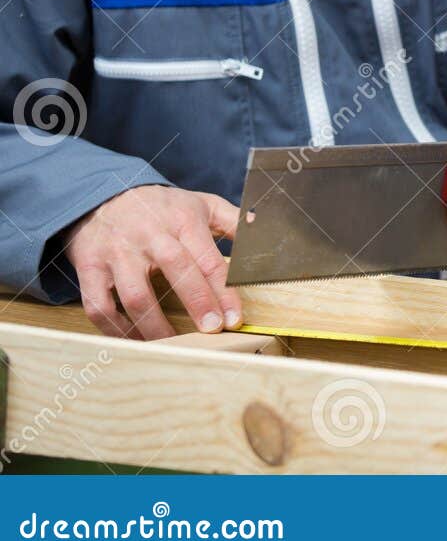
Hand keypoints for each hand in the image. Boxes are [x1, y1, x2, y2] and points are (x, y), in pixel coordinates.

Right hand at [62, 185, 241, 339]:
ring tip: (173, 346)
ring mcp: (117, 252)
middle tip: (211, 331)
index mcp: (182, 221)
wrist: (102, 194)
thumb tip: (263, 231)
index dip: (223, 291)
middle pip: (175, 270)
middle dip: (196, 302)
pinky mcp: (89, 268)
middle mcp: (150, 235)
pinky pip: (99, 306)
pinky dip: (116, 329)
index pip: (207, 258)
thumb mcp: (201, 204)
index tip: (234, 318)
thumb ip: (233, 221)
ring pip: (135, 294)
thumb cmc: (162, 207)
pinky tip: (135, 341)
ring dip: (154, 325)